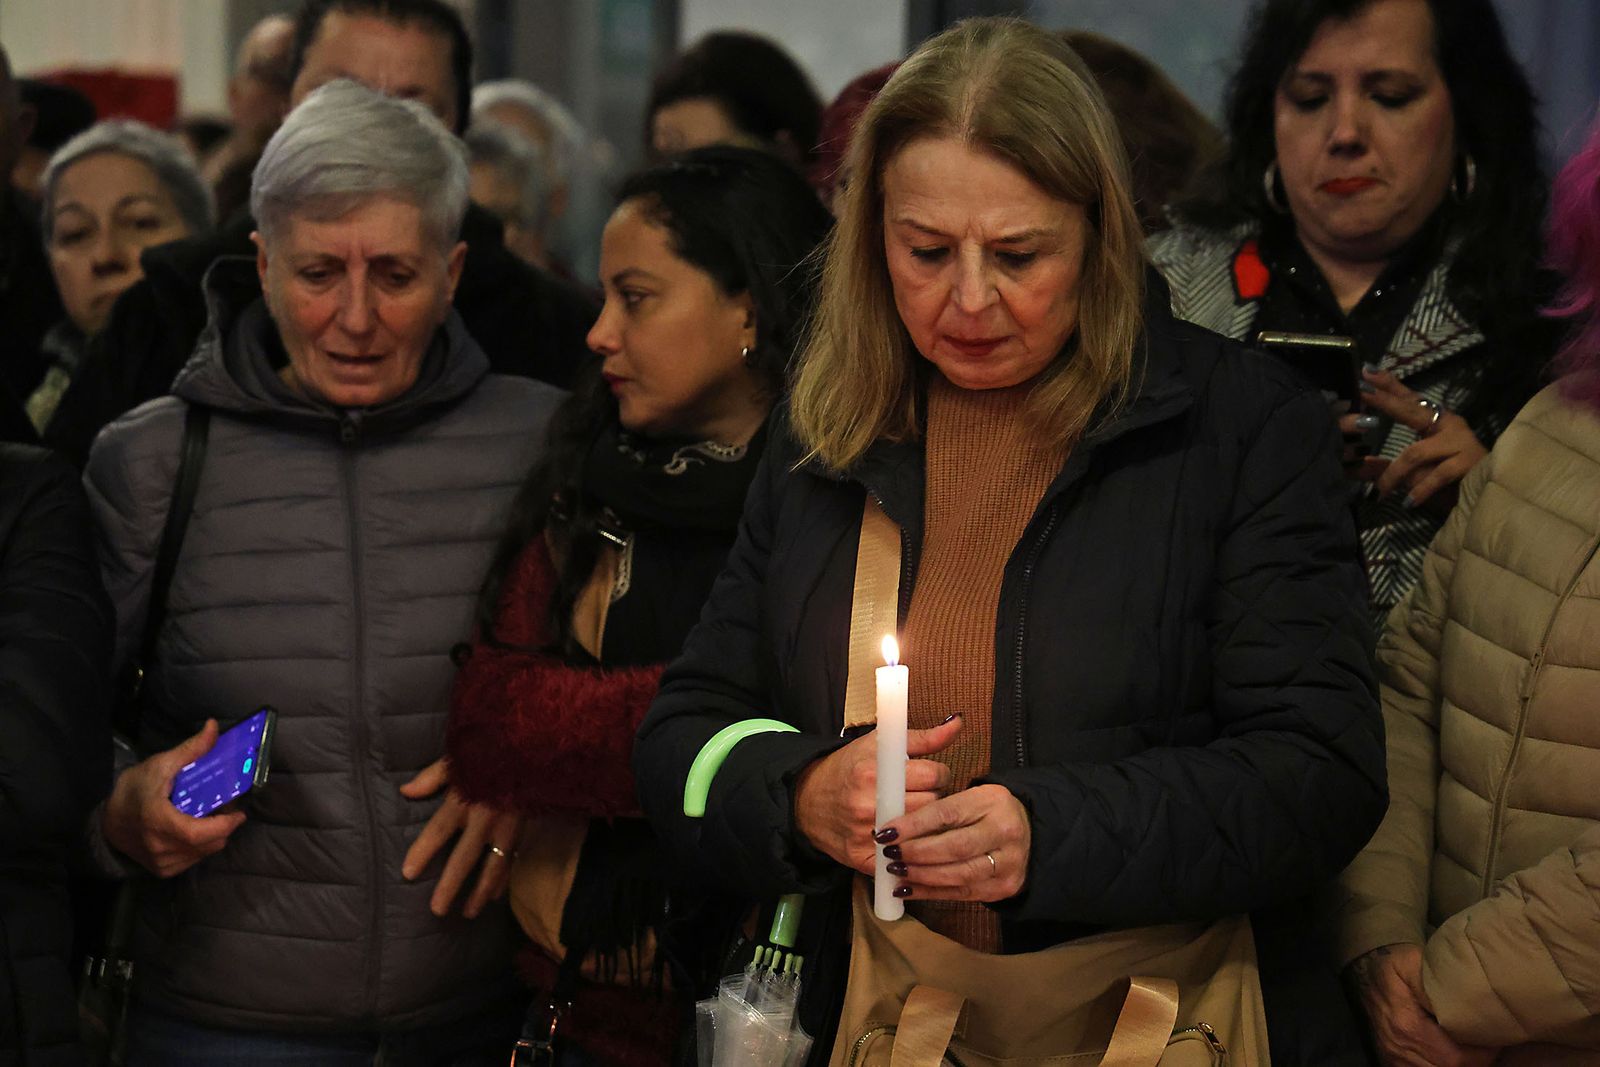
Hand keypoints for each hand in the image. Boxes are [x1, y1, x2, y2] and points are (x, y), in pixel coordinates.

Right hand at [102, 719, 246, 877]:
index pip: (200, 834)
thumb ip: (191, 749)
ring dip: (214, 837)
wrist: (107, 818)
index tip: (238, 812)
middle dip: (224, 827)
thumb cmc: (134, 789)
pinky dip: (201, 847)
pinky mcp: (162, 871)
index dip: (224, 825)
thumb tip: (213, 726)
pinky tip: (196, 831)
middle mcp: (160, 848)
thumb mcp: (161, 765)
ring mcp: (161, 863)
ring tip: (211, 818)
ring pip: (204, 853)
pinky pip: (193, 860)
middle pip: (208, 844)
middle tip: (226, 809)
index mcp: (159, 822)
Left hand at [400, 758, 524, 918]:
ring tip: (469, 913)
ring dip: (480, 892)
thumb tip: (406, 791)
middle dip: (450, 886)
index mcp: (464, 799)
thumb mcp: (459, 757)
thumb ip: (433, 776)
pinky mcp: (524, 829)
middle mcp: (485, 818)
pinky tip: (495, 896)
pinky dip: (503, 879)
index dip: (422, 853)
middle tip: (437, 910)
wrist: (534, 745)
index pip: (438, 831)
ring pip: (493, 867)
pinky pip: (512, 860)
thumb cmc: (492, 749)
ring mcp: (507, 827)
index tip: (408, 873)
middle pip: (464, 859)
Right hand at [793, 715, 960, 875]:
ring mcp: (865, 835)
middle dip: (933, 798)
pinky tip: (905, 838)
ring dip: (924, 824)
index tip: (931, 775)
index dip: (939, 774)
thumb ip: (923, 737)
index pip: (934, 776)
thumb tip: (957, 723)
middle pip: (932, 805)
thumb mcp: (879, 744)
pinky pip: (905, 860)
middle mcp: (867, 804)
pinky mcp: (863, 859)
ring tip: (912, 812)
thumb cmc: (848, 768)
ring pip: (923, 833)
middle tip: (920, 794)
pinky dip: (910, 849)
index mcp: (873, 771)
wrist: (806, 801)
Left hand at [875, 783, 1029, 902]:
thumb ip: (940, 809)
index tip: (886, 832)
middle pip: (954, 847)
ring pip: (957, 875)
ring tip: (895, 871)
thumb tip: (895, 826)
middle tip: (889, 853)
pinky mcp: (1002, 888)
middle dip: (916, 853)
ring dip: (921, 875)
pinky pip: (961, 894)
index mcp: (992, 801)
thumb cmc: (989, 812)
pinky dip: (930, 893)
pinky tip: (907, 890)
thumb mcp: (971, 798)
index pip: (947, 814)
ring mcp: (1007, 863)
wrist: (1033, 834)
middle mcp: (1004, 832)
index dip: (913, 825)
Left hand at [1342, 367, 1485, 510]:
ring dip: (1395, 474)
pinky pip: (1436, 475)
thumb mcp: (1415, 473)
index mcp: (1437, 423)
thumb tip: (1357, 466)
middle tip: (1362, 390)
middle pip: (1412, 410)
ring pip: (1415, 453)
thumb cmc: (1452, 482)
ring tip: (1380, 491)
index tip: (1366, 371)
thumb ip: (1386, 468)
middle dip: (1386, 401)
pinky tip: (1408, 502)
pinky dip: (1419, 490)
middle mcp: (1449, 426)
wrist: (1492, 496)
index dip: (1389, 386)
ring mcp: (1460, 443)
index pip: (1409, 400)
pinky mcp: (1469, 463)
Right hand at [1348, 944, 1497, 1066]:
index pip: (1455, 1057)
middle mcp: (1399, 1048)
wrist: (1365, 972)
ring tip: (1474, 1049)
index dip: (1481, 1053)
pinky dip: (1442, 1065)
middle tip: (1490, 1044)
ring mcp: (1394, 1058)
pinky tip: (1454, 1054)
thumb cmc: (1394, 965)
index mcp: (1407, 1026)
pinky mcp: (1392, 1061)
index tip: (1494, 1037)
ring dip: (1461, 1065)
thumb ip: (1436, 983)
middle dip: (1475, 1061)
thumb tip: (1464, 1004)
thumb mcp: (1412, 962)